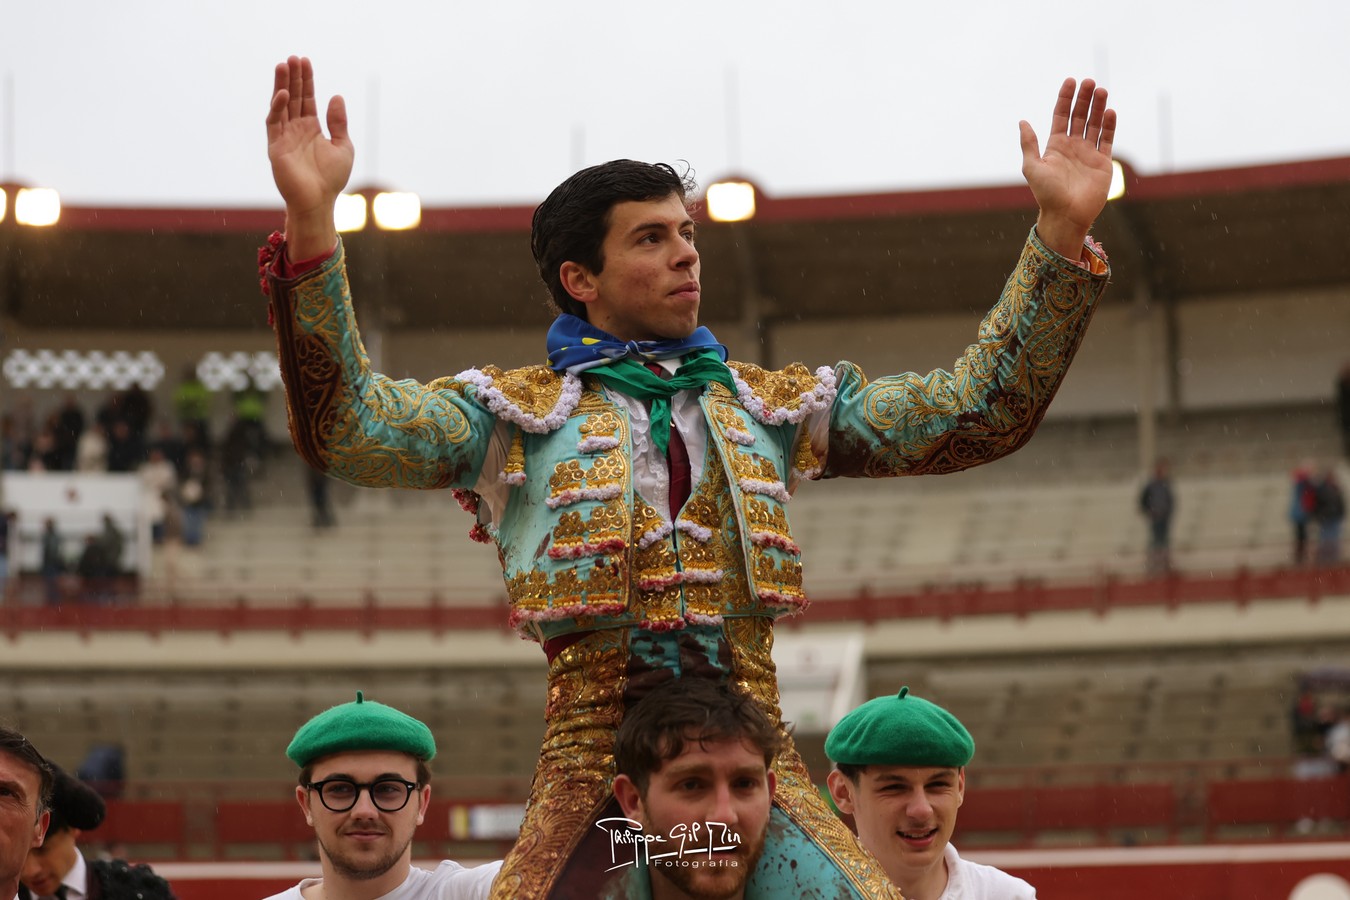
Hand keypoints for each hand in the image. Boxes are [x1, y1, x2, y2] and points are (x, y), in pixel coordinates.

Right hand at [266, 56, 353, 257]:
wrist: (319, 202)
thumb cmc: (331, 179)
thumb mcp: (343, 146)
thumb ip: (339, 122)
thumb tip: (336, 96)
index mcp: (311, 128)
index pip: (307, 98)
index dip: (306, 80)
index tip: (305, 61)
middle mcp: (296, 129)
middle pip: (294, 97)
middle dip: (293, 77)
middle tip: (293, 58)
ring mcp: (284, 137)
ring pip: (281, 105)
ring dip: (282, 85)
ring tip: (283, 65)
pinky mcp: (275, 147)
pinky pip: (274, 123)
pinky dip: (278, 107)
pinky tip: (284, 94)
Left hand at [1019, 78, 1116, 259]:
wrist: (1066, 215)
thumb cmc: (1046, 194)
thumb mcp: (1032, 167)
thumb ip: (1029, 144)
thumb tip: (1022, 121)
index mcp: (1055, 145)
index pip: (1061, 115)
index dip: (1065, 98)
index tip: (1070, 81)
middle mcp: (1072, 146)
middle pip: (1079, 116)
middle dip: (1084, 98)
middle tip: (1089, 82)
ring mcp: (1088, 153)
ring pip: (1095, 124)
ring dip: (1098, 107)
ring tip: (1101, 90)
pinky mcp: (1103, 162)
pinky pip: (1107, 139)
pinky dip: (1110, 125)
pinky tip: (1110, 112)